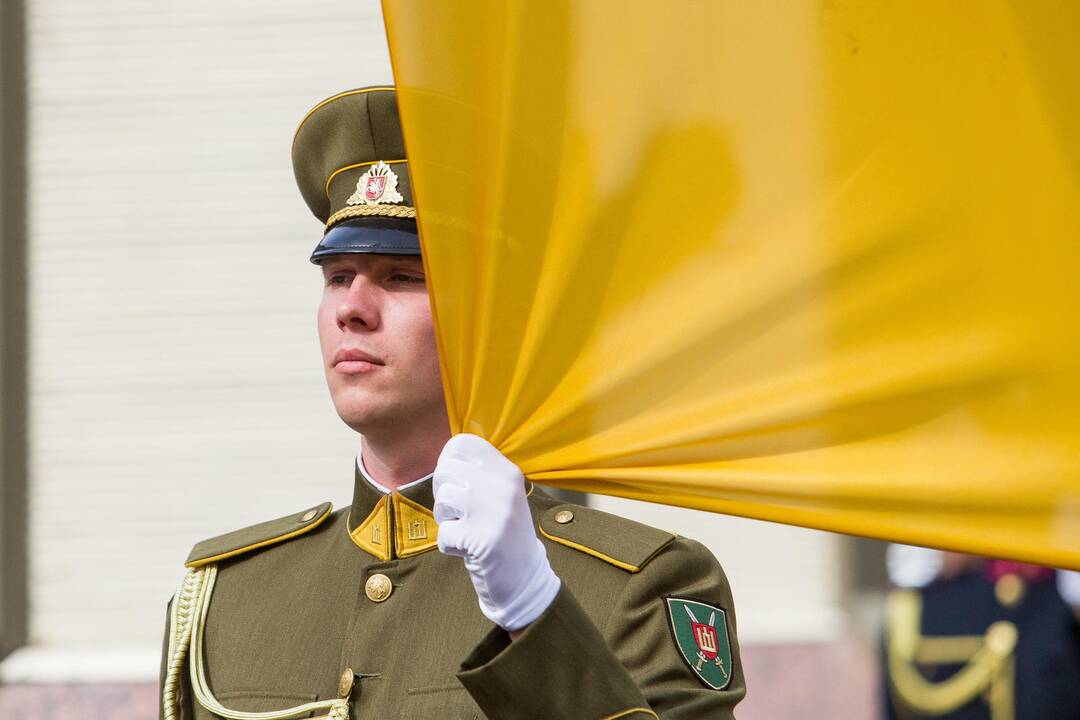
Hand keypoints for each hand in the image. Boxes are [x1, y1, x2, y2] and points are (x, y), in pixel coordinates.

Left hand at [433, 433, 560, 630]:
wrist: (524, 578)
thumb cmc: (503, 533)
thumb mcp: (501, 494)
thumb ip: (479, 474)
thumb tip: (445, 457)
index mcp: (508, 471)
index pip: (463, 443)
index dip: (448, 461)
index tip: (456, 482)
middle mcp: (503, 486)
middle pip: (445, 470)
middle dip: (443, 494)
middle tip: (461, 512)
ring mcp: (494, 512)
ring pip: (442, 499)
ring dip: (446, 520)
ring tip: (467, 530)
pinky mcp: (482, 540)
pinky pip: (443, 534)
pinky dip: (450, 546)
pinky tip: (469, 550)